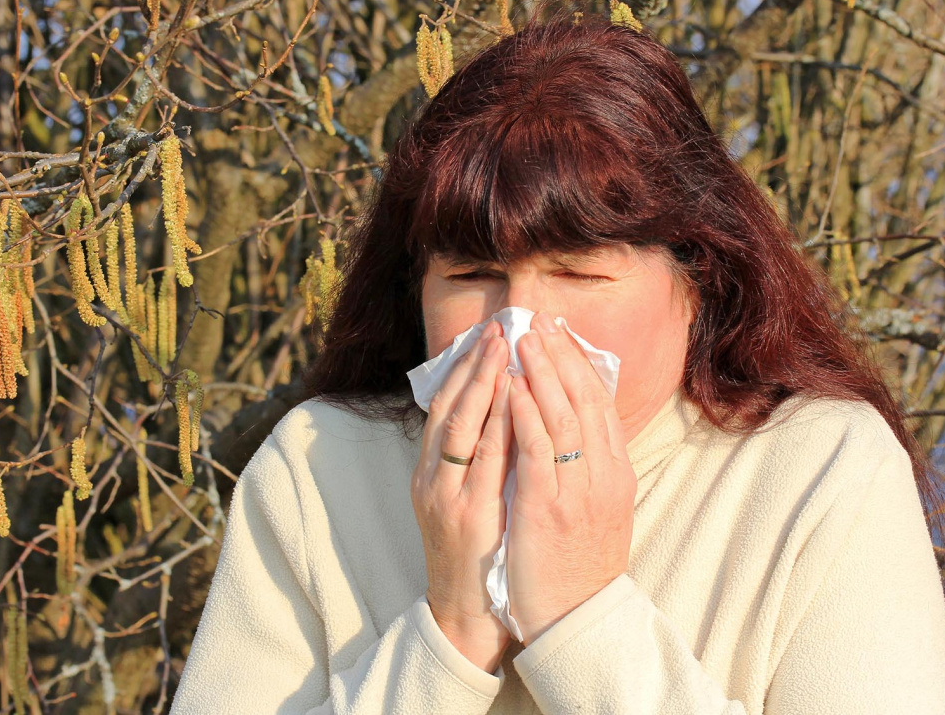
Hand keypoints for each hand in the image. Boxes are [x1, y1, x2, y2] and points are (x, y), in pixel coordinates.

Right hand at [411, 320, 514, 672]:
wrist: (466, 616)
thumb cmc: (475, 554)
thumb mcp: (466, 498)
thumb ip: (476, 458)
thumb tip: (501, 410)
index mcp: (430, 471)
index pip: (443, 406)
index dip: (463, 367)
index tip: (486, 334)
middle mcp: (431, 478)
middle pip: (448, 407)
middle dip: (473, 365)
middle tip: (496, 328)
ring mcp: (447, 496)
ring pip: (460, 427)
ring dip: (483, 384)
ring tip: (503, 348)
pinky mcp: (468, 517)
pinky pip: (484, 462)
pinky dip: (497, 425)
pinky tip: (513, 399)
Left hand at [506, 310, 636, 645]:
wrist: (580, 621)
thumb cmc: (581, 565)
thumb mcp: (599, 509)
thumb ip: (590, 467)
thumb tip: (574, 427)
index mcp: (615, 473)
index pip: (599, 403)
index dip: (579, 364)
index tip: (559, 332)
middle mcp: (603, 475)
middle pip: (584, 400)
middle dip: (560, 356)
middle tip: (538, 321)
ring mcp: (578, 491)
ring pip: (563, 417)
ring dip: (541, 373)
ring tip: (522, 339)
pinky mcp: (548, 509)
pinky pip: (538, 451)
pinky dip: (525, 415)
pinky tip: (512, 387)